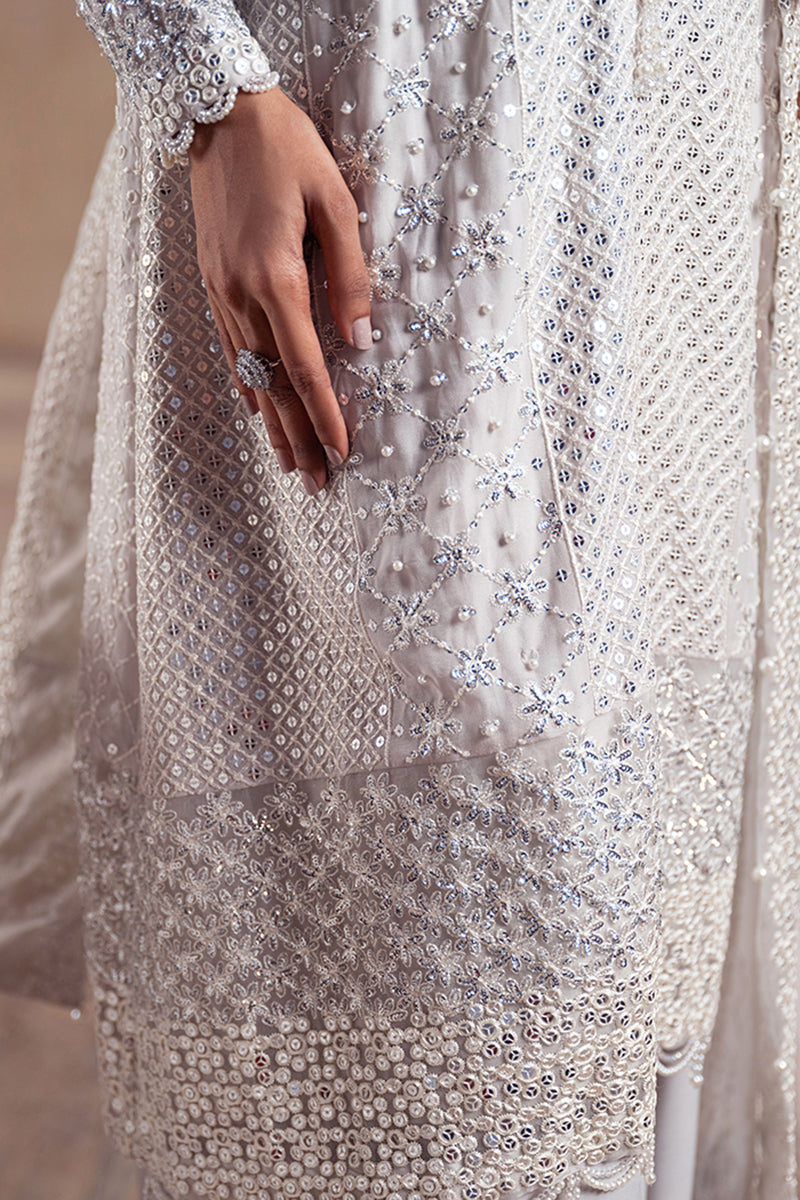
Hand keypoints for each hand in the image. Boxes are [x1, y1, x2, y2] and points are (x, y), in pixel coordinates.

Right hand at [188, 88, 371, 495]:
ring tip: (290, 465)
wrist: (219, 112)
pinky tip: (258, 413)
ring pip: (250, 375)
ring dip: (272, 425)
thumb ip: (350, 274)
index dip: (325, 416)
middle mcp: (242, 295)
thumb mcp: (335, 201)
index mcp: (276, 278)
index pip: (306, 367)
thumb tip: (362, 339)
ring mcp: (221, 292)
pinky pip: (229, 350)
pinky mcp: (212, 283)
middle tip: (316, 483)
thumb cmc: (287, 149)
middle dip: (297, 439)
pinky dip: (247, 387)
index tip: (342, 454)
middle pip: (274, 386)